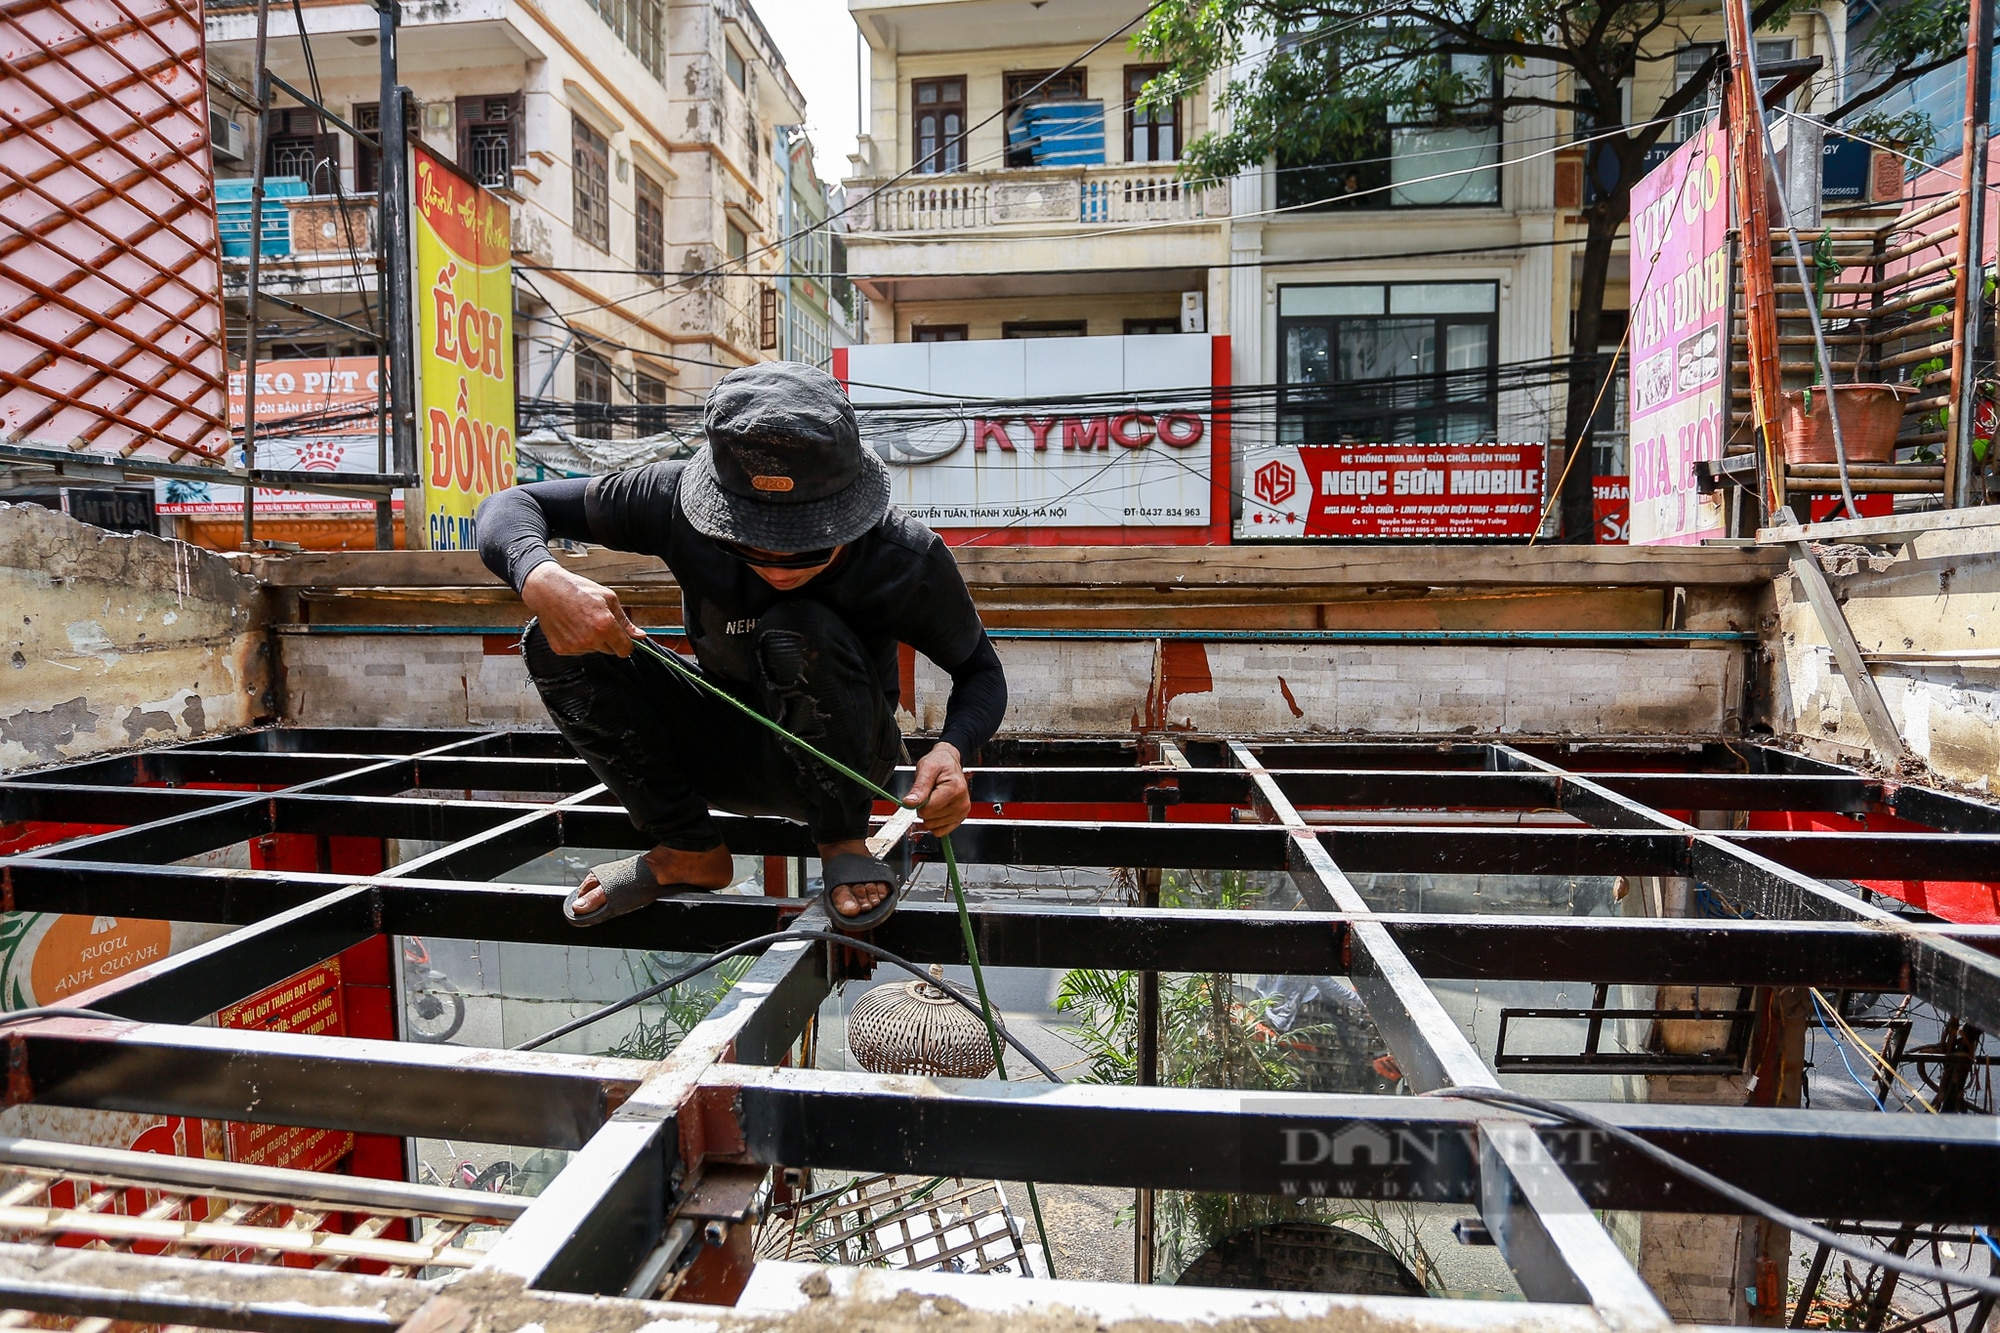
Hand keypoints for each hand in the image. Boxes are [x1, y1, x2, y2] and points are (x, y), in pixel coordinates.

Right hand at [522, 562, 643, 656]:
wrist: (546, 590)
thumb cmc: (577, 589)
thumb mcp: (608, 599)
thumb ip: (625, 621)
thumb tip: (639, 635)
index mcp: (604, 626)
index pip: (625, 650)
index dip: (627, 644)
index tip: (624, 639)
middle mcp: (590, 639)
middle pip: (610, 651)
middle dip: (609, 639)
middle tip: (598, 621)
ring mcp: (575, 646)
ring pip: (594, 650)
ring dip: (593, 640)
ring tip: (582, 620)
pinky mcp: (562, 649)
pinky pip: (578, 651)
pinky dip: (578, 641)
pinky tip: (572, 626)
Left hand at [903, 742, 969, 835]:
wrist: (948, 762)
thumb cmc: (939, 762)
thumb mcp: (926, 768)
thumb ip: (919, 787)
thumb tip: (909, 803)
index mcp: (955, 790)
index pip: (928, 810)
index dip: (919, 802)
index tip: (922, 792)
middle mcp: (961, 803)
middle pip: (930, 819)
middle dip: (924, 808)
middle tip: (929, 793)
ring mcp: (961, 812)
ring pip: (934, 826)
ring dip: (930, 814)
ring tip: (934, 798)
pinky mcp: (959, 818)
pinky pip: (941, 831)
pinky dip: (935, 823)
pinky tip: (937, 809)